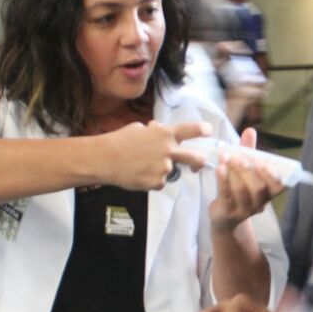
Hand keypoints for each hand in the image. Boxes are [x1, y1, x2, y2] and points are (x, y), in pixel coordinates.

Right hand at [94, 120, 210, 190]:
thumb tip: (160, 128)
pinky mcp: (157, 182)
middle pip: (196, 158)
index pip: (192, 130)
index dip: (204, 130)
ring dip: (160, 171)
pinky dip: (151, 180)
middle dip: (199, 163)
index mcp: (165, 133)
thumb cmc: (119, 141)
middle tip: (197, 165)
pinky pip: (159, 183)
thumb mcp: (139, 129)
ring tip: (141, 166)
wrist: (103, 159)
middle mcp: (169, 150)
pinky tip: (138, 174)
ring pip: (171, 172)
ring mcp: (164, 167)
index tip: (209, 131)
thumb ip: (155, 131)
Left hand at [209, 128, 284, 228]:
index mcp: (268, 192)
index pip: (278, 187)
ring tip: (226, 159)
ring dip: (234, 173)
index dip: (272, 175)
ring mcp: (243, 209)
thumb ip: (248, 151)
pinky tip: (219, 168)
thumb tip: (250, 130)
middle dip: (248, 171)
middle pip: (259, 188)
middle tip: (239, 158)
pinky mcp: (227, 212)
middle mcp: (259, 203)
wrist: (224, 216)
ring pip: (241, 192)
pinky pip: (226, 195)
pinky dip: (222, 180)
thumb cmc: (237, 188)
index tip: (263, 162)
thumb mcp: (244, 170)